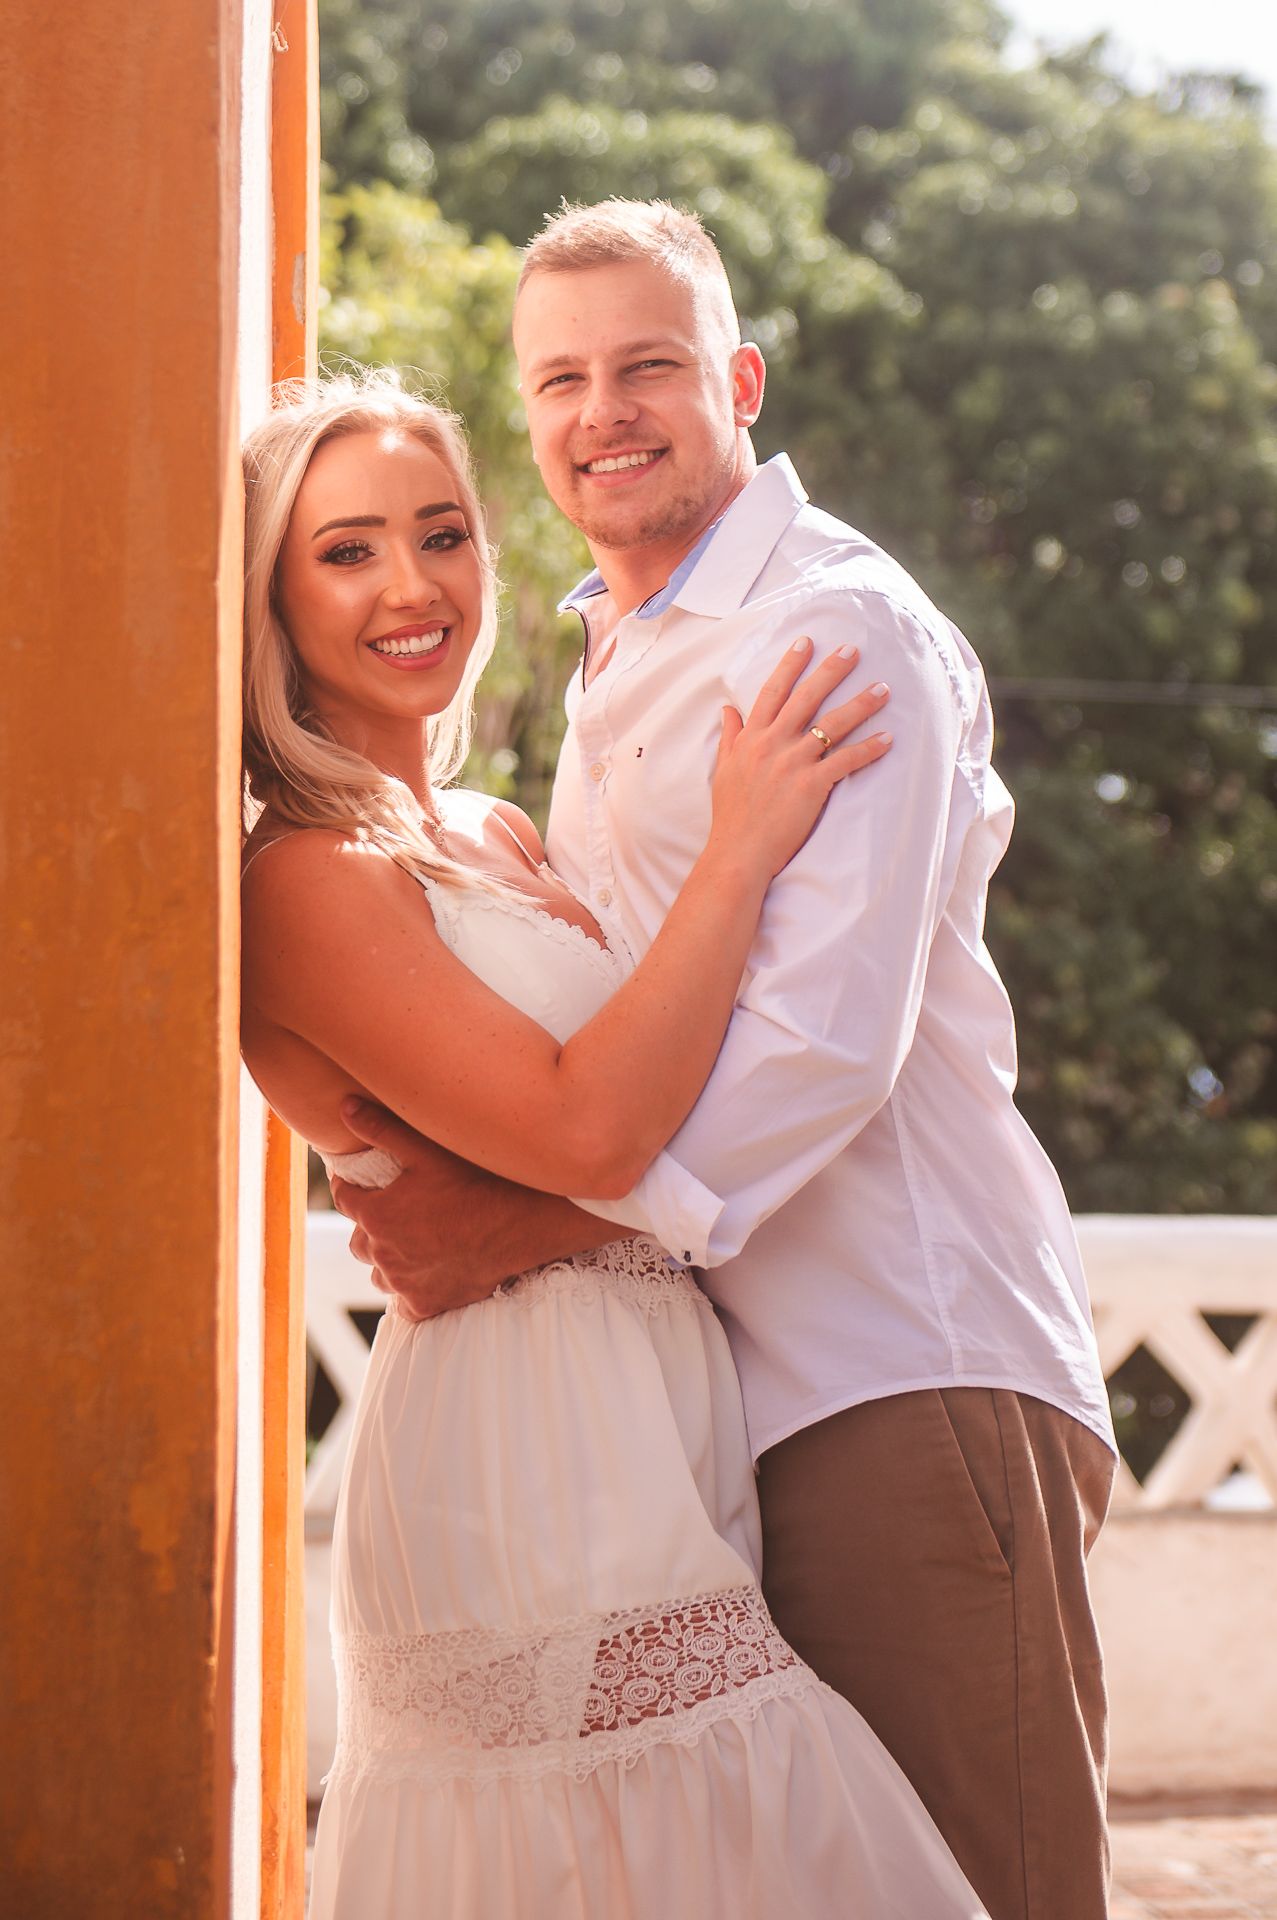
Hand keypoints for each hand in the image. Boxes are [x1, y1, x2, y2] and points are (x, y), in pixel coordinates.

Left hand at [329, 1101, 508, 1321]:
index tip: (358, 1181)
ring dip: (387, 1260)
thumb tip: (344, 1108)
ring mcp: (403, 1282)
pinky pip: (405, 1301)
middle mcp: (382, 1253)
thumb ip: (380, 1129)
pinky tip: (427, 1275)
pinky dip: (410, 1289)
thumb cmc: (472, 1184)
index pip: (344, 1198)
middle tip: (391, 1212)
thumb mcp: (424, 1150)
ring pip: (379, 1273)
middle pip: (359, 1241)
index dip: (349, 1186)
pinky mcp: (425, 1305)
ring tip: (408, 1245)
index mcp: (375, 1214)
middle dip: (368, 1226)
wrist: (516, 1227)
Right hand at [710, 637, 890, 878]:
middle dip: (831, 671)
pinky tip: (887, 739)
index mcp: (752, 738)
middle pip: (806, 698)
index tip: (806, 642)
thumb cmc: (731, 815)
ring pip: (832, 725)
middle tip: (853, 650)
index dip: (790, 664)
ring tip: (883, 689)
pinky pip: (845, 761)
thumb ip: (730, 736)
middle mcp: (772, 744)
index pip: (772, 692)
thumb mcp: (724, 769)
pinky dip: (868, 750)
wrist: (738, 852)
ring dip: (860, 705)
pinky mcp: (810, 786)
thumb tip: (728, 709)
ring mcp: (792, 763)